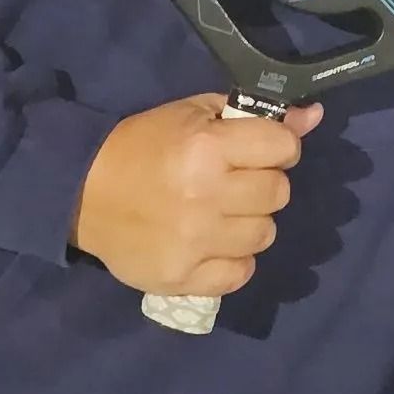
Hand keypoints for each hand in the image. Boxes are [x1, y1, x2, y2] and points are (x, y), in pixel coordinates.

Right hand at [71, 94, 320, 301]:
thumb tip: (312, 116)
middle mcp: (207, 196)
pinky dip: (234, 260)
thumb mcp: (194, 115)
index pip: (284, 147)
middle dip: (263, 182)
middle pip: (279, 193)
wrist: (81, 193)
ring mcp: (196, 242)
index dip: (277, 146)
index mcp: (208, 148)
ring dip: (250, 222)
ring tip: (220, 213)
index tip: (258, 150)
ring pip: (265, 234)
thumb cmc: (142, 146)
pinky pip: (241, 273)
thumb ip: (256, 116)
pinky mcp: (183, 278)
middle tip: (235, 182)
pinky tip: (212, 244)